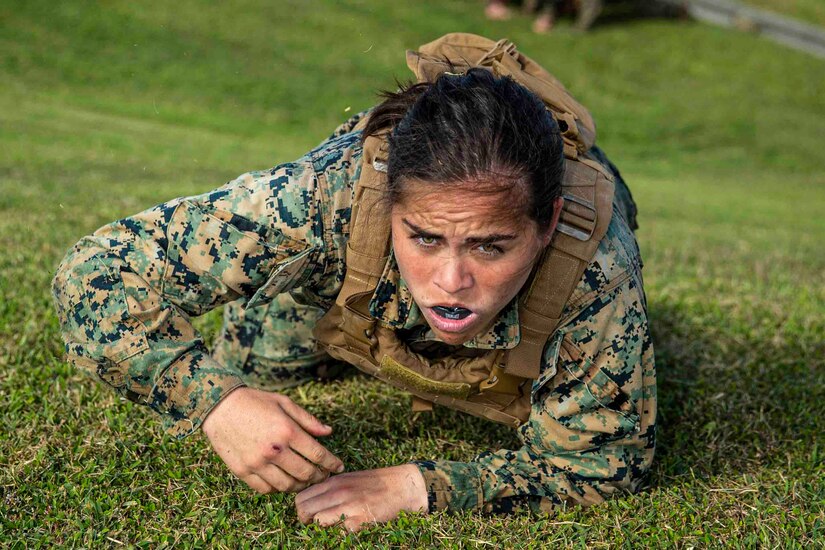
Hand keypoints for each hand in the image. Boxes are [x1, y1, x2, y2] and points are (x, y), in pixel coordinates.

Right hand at [202, 387, 343, 493]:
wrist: (219, 406)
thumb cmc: (254, 401)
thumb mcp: (284, 403)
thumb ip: (308, 419)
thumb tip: (328, 432)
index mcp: (287, 431)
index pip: (318, 455)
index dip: (332, 463)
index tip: (339, 467)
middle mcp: (273, 450)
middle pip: (305, 474)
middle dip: (319, 477)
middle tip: (324, 475)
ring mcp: (257, 463)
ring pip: (286, 486)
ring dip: (300, 486)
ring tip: (305, 480)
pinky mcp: (242, 471)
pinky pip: (266, 489)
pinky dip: (277, 488)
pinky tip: (283, 481)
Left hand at [295, 464, 427, 530]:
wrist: (404, 486)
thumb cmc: (377, 484)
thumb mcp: (350, 478)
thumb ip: (330, 488)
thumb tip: (312, 502)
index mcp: (334, 481)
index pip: (301, 497)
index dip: (302, 510)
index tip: (311, 515)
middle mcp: (338, 492)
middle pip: (303, 510)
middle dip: (306, 521)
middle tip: (317, 524)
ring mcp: (348, 506)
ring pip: (316, 521)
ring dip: (321, 528)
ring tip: (332, 528)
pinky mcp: (360, 521)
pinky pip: (337, 532)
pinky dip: (338, 535)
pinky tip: (347, 531)